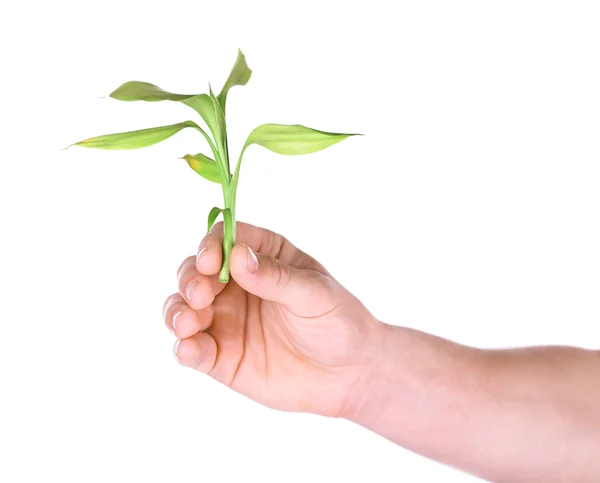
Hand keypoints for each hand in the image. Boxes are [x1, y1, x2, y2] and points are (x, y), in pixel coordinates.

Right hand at [162, 221, 381, 416]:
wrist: (349, 375)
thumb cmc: (338, 322)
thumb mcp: (314, 293)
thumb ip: (276, 277)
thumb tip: (237, 256)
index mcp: (262, 256)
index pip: (225, 239)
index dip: (211, 246)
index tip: (210, 261)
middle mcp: (237, 284)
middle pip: (196, 271)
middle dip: (190, 280)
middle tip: (199, 295)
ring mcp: (226, 319)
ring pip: (184, 308)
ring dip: (177, 312)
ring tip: (187, 323)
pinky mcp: (222, 356)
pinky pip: (194, 348)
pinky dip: (184, 348)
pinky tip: (187, 350)